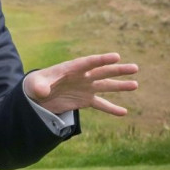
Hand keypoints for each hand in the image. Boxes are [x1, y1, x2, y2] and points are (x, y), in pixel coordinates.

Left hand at [23, 52, 137, 116]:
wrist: (35, 96)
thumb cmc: (33, 84)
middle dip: (117, 70)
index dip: (101, 60)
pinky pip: (101, 104)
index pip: (87, 63)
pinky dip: (111, 108)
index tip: (116, 57)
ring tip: (135, 85)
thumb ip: (39, 86)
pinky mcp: (84, 100)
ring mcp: (84, 88)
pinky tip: (124, 112)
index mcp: (70, 68)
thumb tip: (42, 91)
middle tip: (134, 68)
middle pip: (101, 72)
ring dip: (120, 86)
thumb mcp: (34, 84)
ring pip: (105, 86)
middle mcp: (81, 76)